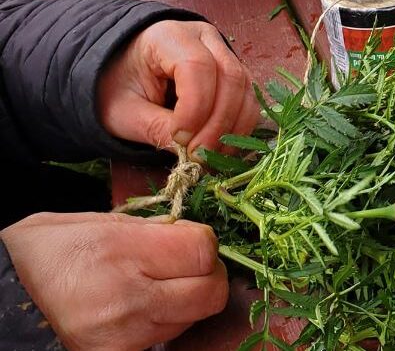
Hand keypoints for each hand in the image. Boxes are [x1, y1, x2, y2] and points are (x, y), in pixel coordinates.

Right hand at [0, 212, 228, 350]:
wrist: (9, 293)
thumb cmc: (55, 249)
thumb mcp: (105, 223)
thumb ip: (159, 231)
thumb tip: (200, 240)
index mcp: (122, 253)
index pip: (203, 252)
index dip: (204, 242)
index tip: (190, 238)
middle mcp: (127, 300)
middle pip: (210, 292)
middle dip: (207, 273)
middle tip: (186, 263)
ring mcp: (124, 336)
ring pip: (193, 317)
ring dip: (187, 298)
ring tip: (154, 284)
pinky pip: (167, 336)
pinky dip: (166, 321)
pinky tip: (144, 306)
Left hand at [98, 20, 260, 154]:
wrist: (121, 73)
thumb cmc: (117, 86)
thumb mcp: (123, 111)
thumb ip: (155, 128)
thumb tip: (190, 152)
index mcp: (168, 36)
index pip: (197, 66)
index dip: (195, 107)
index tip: (180, 140)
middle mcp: (204, 37)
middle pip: (230, 76)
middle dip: (218, 123)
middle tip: (199, 157)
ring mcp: (223, 52)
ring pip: (245, 89)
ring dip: (233, 128)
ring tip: (209, 157)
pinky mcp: (233, 72)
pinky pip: (248, 99)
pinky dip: (239, 126)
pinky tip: (221, 148)